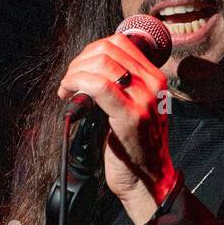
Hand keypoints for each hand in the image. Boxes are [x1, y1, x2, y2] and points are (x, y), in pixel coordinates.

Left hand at [57, 33, 176, 224]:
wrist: (148, 181)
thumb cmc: (136, 149)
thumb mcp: (135, 109)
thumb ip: (121, 86)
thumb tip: (91, 68)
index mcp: (154, 79)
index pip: (120, 43)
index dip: (91, 51)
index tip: (79, 70)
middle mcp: (153, 84)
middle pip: (109, 48)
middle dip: (80, 60)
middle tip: (70, 82)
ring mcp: (144, 99)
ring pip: (102, 63)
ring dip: (76, 72)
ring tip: (68, 90)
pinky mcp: (130, 116)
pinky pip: (99, 85)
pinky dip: (77, 83)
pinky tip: (68, 93)